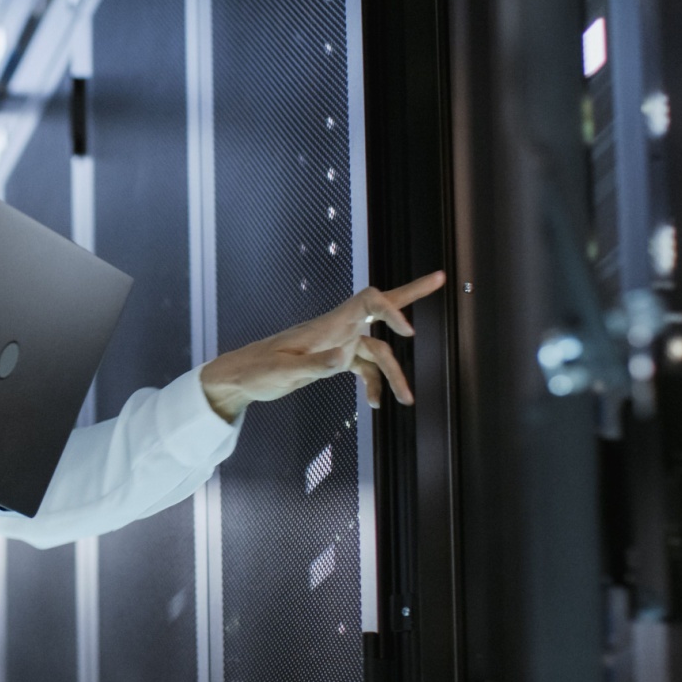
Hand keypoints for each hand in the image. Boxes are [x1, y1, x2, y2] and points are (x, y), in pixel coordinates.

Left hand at [198, 271, 447, 420]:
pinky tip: (374, 404)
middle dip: (412, 294)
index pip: (367, 301)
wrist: (240, 377)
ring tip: (407, 401)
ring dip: (394, 374)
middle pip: (380, 307)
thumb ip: (314, 365)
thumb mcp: (283, 372)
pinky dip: (373, 384)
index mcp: (327, 325)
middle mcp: (336, 329)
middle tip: (441, 278)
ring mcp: (337, 343)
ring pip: (378, 351)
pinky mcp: (332, 359)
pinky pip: (363, 368)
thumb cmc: (257, 371)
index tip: (407, 332)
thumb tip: (343, 360)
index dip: (391, 309)